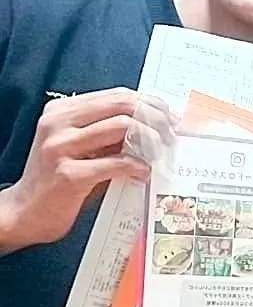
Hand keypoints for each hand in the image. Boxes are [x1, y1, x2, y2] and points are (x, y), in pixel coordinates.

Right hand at [0, 88, 174, 252]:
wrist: (26, 212)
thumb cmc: (60, 179)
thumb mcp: (81, 146)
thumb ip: (108, 132)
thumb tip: (154, 124)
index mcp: (62, 111)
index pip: (117, 95)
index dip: (150, 103)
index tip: (171, 116)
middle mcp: (58, 123)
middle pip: (123, 105)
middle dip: (156, 118)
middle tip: (172, 134)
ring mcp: (60, 147)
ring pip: (122, 127)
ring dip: (151, 140)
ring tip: (160, 153)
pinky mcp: (68, 175)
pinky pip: (116, 163)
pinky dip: (137, 166)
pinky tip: (144, 173)